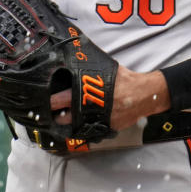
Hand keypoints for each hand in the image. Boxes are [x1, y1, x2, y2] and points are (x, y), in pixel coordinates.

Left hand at [49, 65, 170, 131]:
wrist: (144, 94)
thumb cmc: (125, 80)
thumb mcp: (107, 69)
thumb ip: (92, 69)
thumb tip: (76, 61)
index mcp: (91, 91)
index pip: (65, 98)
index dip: (53, 101)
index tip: (46, 101)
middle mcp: (93, 107)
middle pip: (67, 116)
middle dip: (56, 116)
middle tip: (50, 114)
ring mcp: (99, 119)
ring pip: (77, 126)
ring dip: (68, 123)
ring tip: (62, 120)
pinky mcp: (107, 128)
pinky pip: (91, 130)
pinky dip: (84, 128)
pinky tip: (79, 125)